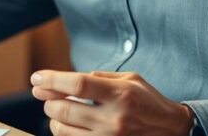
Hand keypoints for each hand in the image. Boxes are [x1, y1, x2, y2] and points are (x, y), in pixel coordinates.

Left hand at [31, 70, 193, 135]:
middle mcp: (114, 118)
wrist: (172, 130)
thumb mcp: (130, 79)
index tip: (36, 78)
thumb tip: (65, 80)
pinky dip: (63, 132)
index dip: (52, 80)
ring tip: (55, 109)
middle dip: (47, 100)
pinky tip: (65, 125)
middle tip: (42, 93)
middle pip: (64, 110)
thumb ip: (99, 77)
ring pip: (63, 130)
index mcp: (120, 94)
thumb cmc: (148, 101)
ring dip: (52, 118)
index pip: (77, 85)